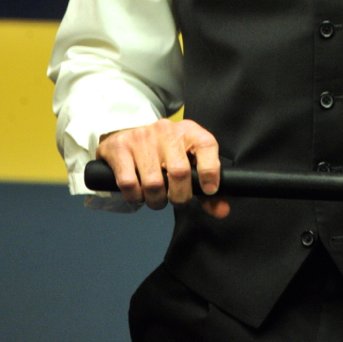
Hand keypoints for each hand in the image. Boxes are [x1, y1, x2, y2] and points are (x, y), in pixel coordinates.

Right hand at [96, 118, 229, 217]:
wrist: (126, 133)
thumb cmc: (164, 152)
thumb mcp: (187, 161)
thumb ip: (205, 189)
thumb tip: (222, 211)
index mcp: (189, 131)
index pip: (206, 145)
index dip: (211, 170)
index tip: (209, 190)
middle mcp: (166, 130)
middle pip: (179, 172)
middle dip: (180, 197)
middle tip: (177, 201)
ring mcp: (142, 137)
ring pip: (153, 183)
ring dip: (156, 201)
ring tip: (156, 198)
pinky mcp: (121, 147)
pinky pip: (129, 184)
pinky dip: (135, 197)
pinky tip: (138, 193)